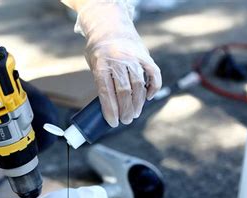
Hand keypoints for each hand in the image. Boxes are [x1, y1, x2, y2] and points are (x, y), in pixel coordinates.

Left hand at [76, 1, 161, 126]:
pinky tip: (148, 97)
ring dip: (138, 103)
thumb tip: (109, 108)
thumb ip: (101, 82)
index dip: (110, 110)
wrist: (110, 25)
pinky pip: (153, 74)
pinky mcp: (145, 55)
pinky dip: (153, 87)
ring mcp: (133, 56)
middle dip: (125, 110)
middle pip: (123, 91)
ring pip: (138, 85)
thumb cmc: (99, 50)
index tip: (113, 123)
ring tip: (134, 114)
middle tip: (126, 121)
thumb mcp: (93, 64)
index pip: (106, 92)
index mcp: (101, 63)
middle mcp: (118, 60)